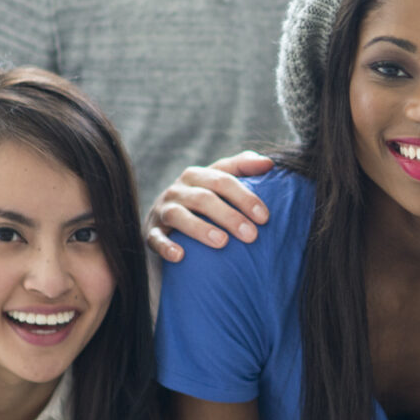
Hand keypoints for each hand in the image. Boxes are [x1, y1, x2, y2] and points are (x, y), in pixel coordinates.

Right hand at [147, 152, 275, 263]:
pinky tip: (180, 256)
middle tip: (251, 235)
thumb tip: (269, 163)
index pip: (224, 179)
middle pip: (204, 198)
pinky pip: (155, 238)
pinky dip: (166, 246)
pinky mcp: (151, 232)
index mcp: (198, 175)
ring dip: (200, 228)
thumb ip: (243, 167)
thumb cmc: (203, 201)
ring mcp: (162, 210)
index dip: (245, 197)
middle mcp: (178, 189)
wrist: (164, 220)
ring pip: (178, 215)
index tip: (265, 217)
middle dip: (229, 216)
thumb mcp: (220, 180)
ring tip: (222, 243)